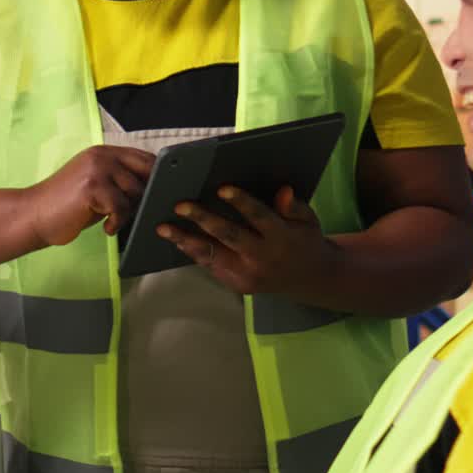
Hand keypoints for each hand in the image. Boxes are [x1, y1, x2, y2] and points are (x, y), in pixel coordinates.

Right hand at [28, 145, 153, 246]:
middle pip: (147, 172)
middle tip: (135, 212)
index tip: (158, 195)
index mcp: (105, 152)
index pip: (145, 158)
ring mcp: (97, 169)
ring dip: (129, 212)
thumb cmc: (67, 206)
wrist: (33, 215)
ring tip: (112, 220)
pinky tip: (106, 227)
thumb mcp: (97, 185)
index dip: (157, 177)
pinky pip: (122, 208)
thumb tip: (155, 188)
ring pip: (136, 192)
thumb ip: (120, 179)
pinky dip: (117, 223)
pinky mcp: (92, 187)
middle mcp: (102, 155)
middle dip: (147, 195)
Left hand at [156, 184, 333, 297]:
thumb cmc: (305, 240)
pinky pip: (210, 265)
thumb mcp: (308, 221)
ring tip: (163, 227)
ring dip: (185, 240)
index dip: (242, 202)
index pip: (260, 217)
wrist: (309, 279)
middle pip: (229, 236)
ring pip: (212, 255)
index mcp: (282, 238)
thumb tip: (283, 191)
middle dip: (203, 219)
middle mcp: (263, 258)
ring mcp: (248, 275)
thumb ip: (294, 207)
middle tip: (180, 205)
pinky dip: (192, 251)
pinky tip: (176, 237)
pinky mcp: (236, 285)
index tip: (223, 188)